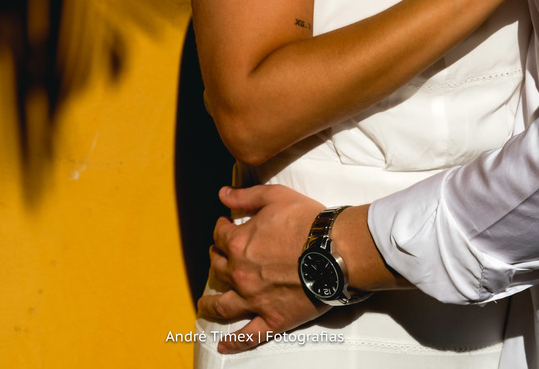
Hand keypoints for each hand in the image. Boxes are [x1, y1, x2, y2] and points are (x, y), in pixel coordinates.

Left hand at [197, 184, 325, 353]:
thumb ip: (245, 196)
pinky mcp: (272, 319)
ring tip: (204, 306)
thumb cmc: (307, 222)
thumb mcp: (275, 197)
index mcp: (239, 243)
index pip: (220, 235)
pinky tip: (222, 346)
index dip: (221, 228)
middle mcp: (240, 273)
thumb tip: (222, 193)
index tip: (224, 226)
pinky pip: (248, 336)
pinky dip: (233, 343)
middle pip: (218, 268)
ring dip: (210, 305)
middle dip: (215, 260)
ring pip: (223, 305)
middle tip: (217, 258)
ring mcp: (254, 299)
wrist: (334, 251)